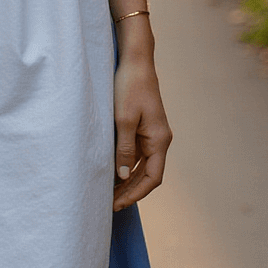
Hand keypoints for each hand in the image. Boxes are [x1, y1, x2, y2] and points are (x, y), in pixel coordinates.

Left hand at [112, 53, 171, 209]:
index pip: (153, 177)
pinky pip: (136, 155)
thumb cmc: (130, 87)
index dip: (136, 194)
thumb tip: (124, 175)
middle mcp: (159, 140)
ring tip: (108, 194)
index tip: (119, 205)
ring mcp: (151, 136)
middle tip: (109, 205)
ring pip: (141, 167)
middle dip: (130, 192)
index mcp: (160, 140)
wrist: (135, 63)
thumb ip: (124, 149)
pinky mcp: (143, 130)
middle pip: (148, 175)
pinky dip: (125, 167)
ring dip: (127, 181)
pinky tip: (111, 174)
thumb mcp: (123, 119)